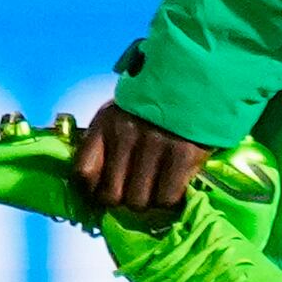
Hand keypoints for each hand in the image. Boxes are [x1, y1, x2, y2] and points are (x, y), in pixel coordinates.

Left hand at [74, 101, 214, 221]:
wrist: (198, 79)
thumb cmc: (156, 101)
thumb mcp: (121, 112)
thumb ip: (106, 141)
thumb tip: (96, 184)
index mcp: (105, 124)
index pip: (83, 172)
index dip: (93, 189)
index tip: (104, 190)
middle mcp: (125, 136)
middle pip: (111, 196)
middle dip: (123, 200)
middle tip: (135, 194)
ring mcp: (154, 146)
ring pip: (139, 201)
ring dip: (148, 202)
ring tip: (156, 191)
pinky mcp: (183, 155)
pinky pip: (167, 197)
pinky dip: (169, 200)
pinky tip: (173, 189)